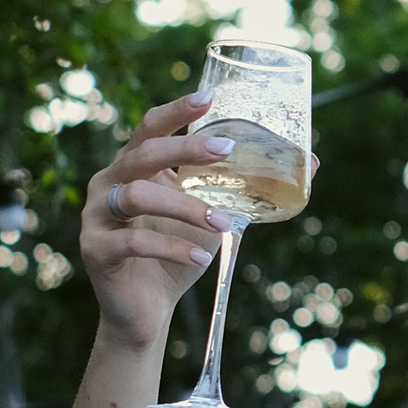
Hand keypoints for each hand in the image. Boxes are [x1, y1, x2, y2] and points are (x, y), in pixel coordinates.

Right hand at [80, 95, 230, 349]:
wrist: (147, 310)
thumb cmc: (178, 253)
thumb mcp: (216, 216)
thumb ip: (247, 189)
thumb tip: (311, 162)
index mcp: (135, 166)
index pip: (151, 127)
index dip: (177, 111)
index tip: (208, 97)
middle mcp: (109, 182)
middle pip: (143, 152)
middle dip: (185, 148)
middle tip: (226, 149)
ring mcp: (97, 215)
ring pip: (138, 196)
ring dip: (187, 208)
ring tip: (224, 224)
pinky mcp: (96, 249)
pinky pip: (133, 241)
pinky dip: (173, 247)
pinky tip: (203, 259)